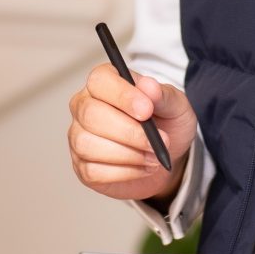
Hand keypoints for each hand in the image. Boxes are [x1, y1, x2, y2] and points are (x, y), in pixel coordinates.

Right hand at [67, 62, 196, 205]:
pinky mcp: (82, 166)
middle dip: (129, 132)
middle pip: (91, 115)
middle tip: (158, 141)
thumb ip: (163, 95)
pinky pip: (93, 171)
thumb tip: (149, 86)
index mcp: (104, 82)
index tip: (147, 110)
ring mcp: (78, 136)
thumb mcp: (175, 105)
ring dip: (128, 154)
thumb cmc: (166, 123)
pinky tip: (142, 167)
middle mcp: (84, 106)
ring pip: (88, 145)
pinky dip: (125, 172)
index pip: (100, 81)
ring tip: (154, 156)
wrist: (165, 155)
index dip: (122, 96)